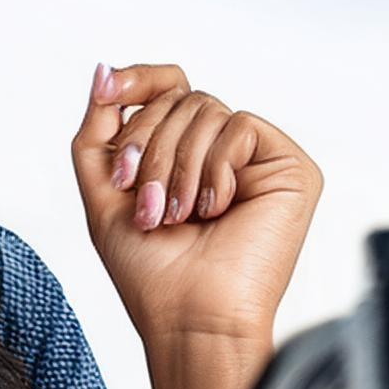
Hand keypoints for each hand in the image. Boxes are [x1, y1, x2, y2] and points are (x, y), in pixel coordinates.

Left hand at [72, 60, 323, 350]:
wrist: (190, 317)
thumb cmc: (150, 272)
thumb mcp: (104, 192)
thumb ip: (99, 131)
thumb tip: (104, 70)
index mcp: (185, 154)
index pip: (169, 87)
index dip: (139, 80)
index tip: (108, 90)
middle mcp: (224, 152)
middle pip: (181, 97)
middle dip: (147, 147)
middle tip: (145, 203)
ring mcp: (258, 159)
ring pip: (206, 109)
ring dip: (176, 167)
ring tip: (176, 215)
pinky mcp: (289, 167)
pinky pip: (239, 126)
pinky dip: (214, 170)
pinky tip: (217, 209)